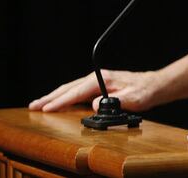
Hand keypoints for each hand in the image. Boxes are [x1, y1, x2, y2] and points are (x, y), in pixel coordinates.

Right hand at [28, 69, 159, 112]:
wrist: (154, 85)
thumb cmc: (145, 91)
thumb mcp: (134, 98)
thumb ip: (116, 102)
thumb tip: (95, 105)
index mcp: (103, 79)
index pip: (77, 91)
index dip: (61, 101)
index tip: (46, 109)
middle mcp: (98, 78)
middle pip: (69, 88)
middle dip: (50, 97)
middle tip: (33, 106)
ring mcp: (97, 82)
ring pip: (71, 89)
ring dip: (54, 96)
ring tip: (38, 105)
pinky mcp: (98, 87)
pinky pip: (76, 92)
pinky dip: (64, 97)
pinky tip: (57, 103)